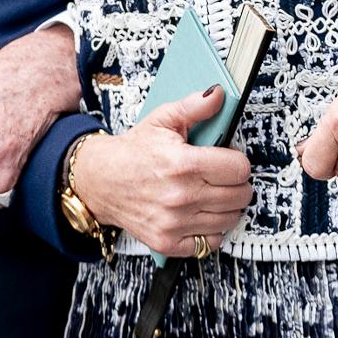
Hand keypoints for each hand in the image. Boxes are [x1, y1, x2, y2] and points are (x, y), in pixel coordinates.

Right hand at [72, 85, 251, 258]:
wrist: (98, 180)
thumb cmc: (133, 150)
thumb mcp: (163, 119)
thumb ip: (195, 106)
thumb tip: (220, 94)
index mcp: (183, 164)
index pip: (239, 169)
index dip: (238, 162)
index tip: (229, 159)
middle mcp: (180, 196)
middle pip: (239, 196)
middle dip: (237, 184)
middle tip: (223, 176)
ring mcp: (174, 222)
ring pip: (229, 220)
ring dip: (227, 206)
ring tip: (213, 193)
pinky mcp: (166, 242)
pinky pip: (208, 244)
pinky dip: (210, 231)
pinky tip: (202, 214)